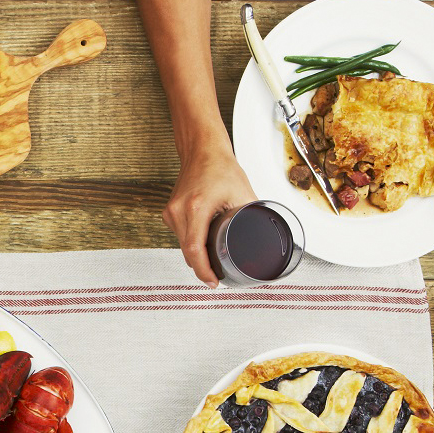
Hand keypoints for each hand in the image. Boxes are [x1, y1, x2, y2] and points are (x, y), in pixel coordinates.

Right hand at [164, 146, 255, 285]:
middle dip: (203, 266)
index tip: (213, 282)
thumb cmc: (221, 167)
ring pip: (182, 245)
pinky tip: (202, 243)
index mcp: (196, 208)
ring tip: (212, 260)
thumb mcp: (243, 193)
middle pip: (188, 252)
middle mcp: (179, 211)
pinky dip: (191, 243)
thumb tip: (265, 236)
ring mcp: (171, 212)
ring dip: (196, 254)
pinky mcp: (168, 212)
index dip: (203, 271)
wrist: (202, 150)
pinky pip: (179, 236)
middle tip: (218, 275)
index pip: (194, 250)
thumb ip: (253, 216)